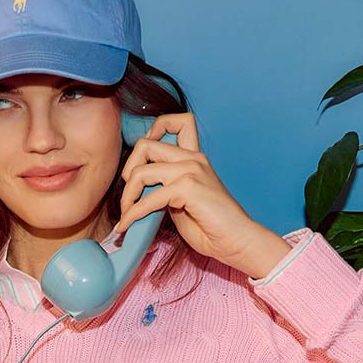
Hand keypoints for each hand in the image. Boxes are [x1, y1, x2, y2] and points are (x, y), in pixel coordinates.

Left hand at [116, 112, 276, 272]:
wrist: (236, 240)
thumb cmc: (211, 227)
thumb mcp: (181, 201)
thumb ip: (164, 188)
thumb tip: (138, 192)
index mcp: (194, 157)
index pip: (178, 121)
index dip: (153, 131)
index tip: (142, 159)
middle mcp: (193, 158)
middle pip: (145, 145)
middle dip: (128, 171)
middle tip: (128, 196)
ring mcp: (191, 171)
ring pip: (141, 172)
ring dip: (127, 196)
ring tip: (126, 215)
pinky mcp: (188, 188)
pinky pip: (148, 199)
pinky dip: (133, 214)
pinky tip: (127, 226)